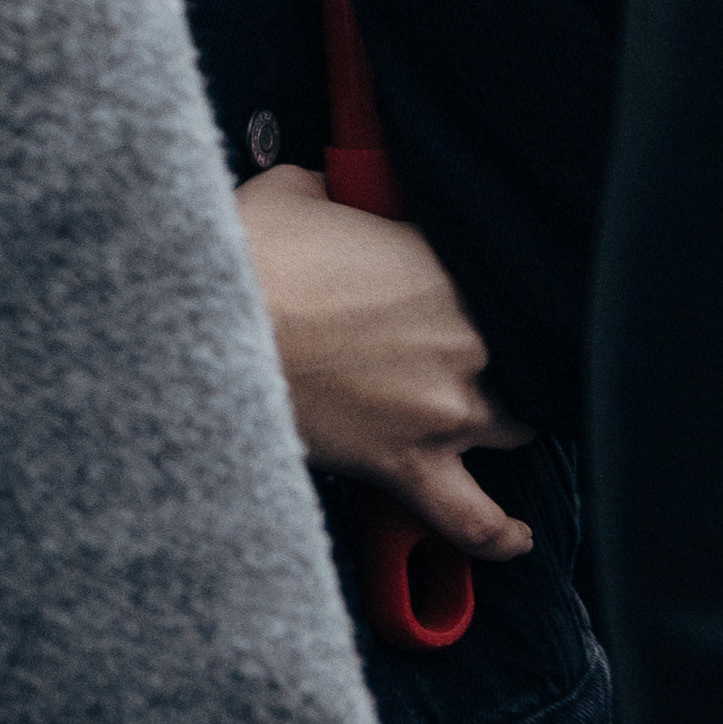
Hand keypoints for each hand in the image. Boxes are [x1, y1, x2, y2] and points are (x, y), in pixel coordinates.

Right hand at [236, 165, 536, 558]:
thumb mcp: (289, 194)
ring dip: (503, 415)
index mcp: (444, 268)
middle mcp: (464, 342)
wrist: (198, 327)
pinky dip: (502, 532)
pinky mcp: (405, 463)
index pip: (502, 275)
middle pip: (524, 352)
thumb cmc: (246, 258)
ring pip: (517, 424)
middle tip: (456, 337)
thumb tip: (329, 191)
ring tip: (477, 407)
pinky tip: (519, 533)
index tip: (455, 280)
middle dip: (499, 345)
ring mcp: (443, 410)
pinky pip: (473, 516)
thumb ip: (329, 190)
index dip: (483, 278)